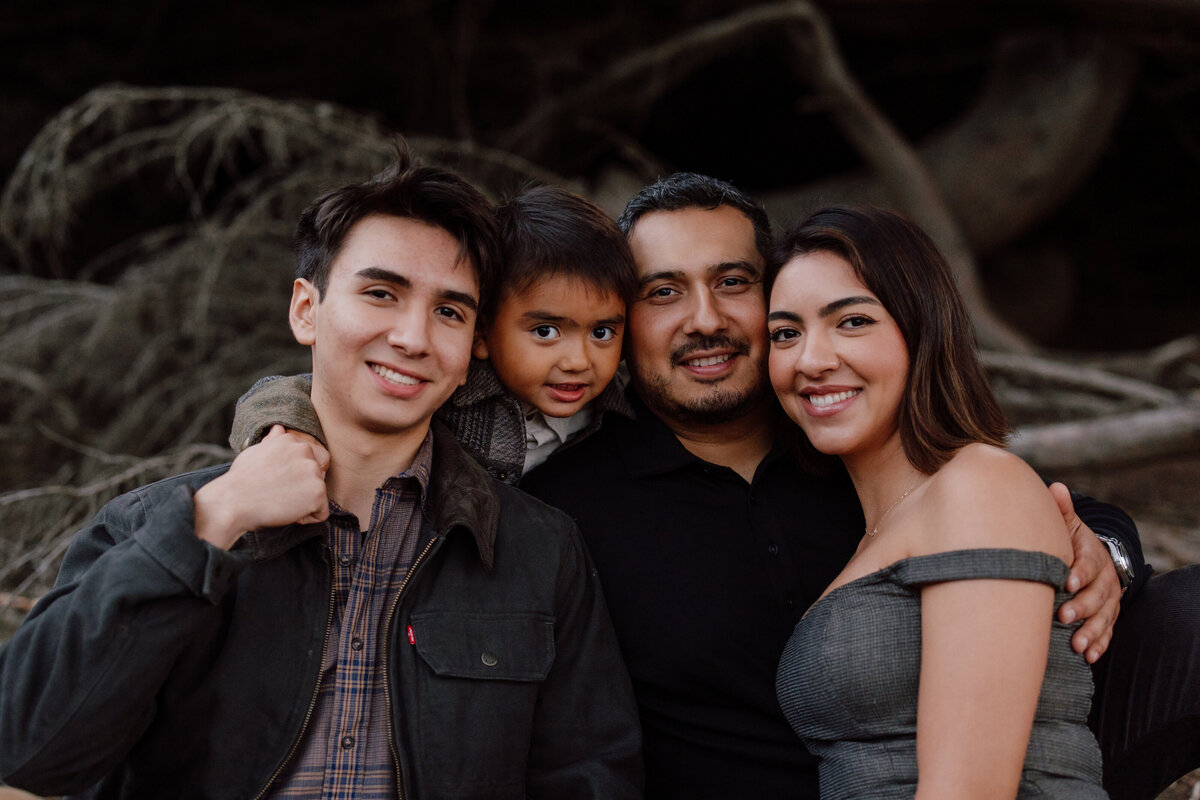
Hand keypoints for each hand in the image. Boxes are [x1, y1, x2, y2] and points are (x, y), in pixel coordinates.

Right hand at [195, 425, 329, 548]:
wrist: (234, 501)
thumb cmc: (240, 481)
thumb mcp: (254, 453)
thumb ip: (272, 442)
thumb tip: (279, 429)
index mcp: (291, 441)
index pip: (313, 456)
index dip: (300, 474)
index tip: (281, 482)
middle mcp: (305, 451)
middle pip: (320, 475)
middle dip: (306, 486)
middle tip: (281, 493)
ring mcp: (313, 471)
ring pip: (319, 493)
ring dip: (304, 502)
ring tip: (280, 502)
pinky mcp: (317, 492)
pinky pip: (321, 512)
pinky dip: (306, 518)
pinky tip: (286, 513)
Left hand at [1049, 482, 1121, 662]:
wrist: (1090, 557)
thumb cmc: (1069, 542)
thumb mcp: (1067, 525)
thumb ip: (1061, 511)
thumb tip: (1055, 488)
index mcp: (1092, 554)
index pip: (1088, 563)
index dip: (1079, 572)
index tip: (1066, 582)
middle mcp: (1105, 579)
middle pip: (1098, 594)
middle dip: (1083, 607)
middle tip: (1064, 617)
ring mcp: (1108, 600)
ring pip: (1105, 617)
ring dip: (1092, 632)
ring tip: (1077, 645)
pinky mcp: (1107, 616)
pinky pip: (1107, 632)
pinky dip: (1100, 644)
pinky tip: (1089, 656)